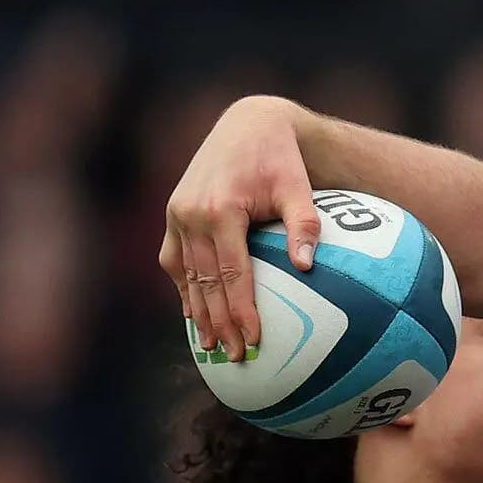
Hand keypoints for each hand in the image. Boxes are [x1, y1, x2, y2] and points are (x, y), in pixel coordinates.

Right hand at [162, 95, 319, 359]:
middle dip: (218, 323)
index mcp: (220, 210)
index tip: (253, 341)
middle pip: (205, 282)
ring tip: (210, 346)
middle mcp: (191, 214)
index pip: (231, 273)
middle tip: (234, 357)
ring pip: (185, 275)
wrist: (247, 125)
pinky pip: (174, 260)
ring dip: (197, 312)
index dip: (240, 310)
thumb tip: (308, 266)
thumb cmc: (280, 159)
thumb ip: (303, 223)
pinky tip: (194, 314)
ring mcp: (177, 215)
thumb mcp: (297, 186)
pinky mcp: (174, 214)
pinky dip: (184, 287)